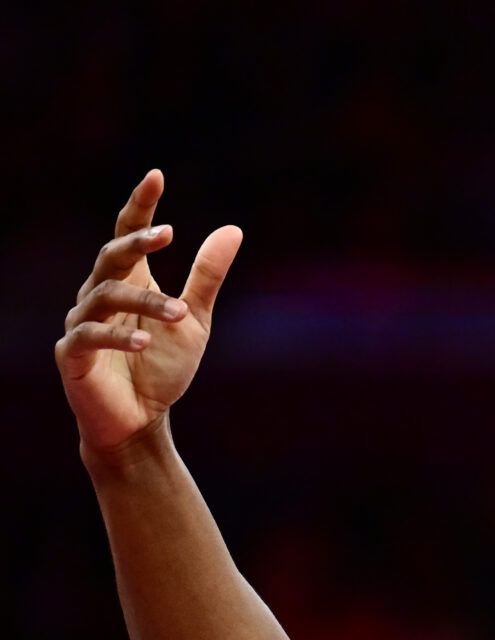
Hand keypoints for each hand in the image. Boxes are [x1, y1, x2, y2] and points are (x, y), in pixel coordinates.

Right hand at [55, 169, 242, 457]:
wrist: (140, 419)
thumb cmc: (162, 367)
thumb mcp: (195, 320)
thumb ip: (207, 276)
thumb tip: (233, 229)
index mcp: (128, 280)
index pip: (128, 233)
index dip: (140, 205)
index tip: (156, 176)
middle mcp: (99, 293)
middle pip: (111, 256)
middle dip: (137, 242)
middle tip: (168, 234)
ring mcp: (82, 322)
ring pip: (106, 296)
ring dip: (145, 301)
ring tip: (180, 313)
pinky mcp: (73, 354)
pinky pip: (89, 336)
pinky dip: (118, 337)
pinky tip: (146, 341)